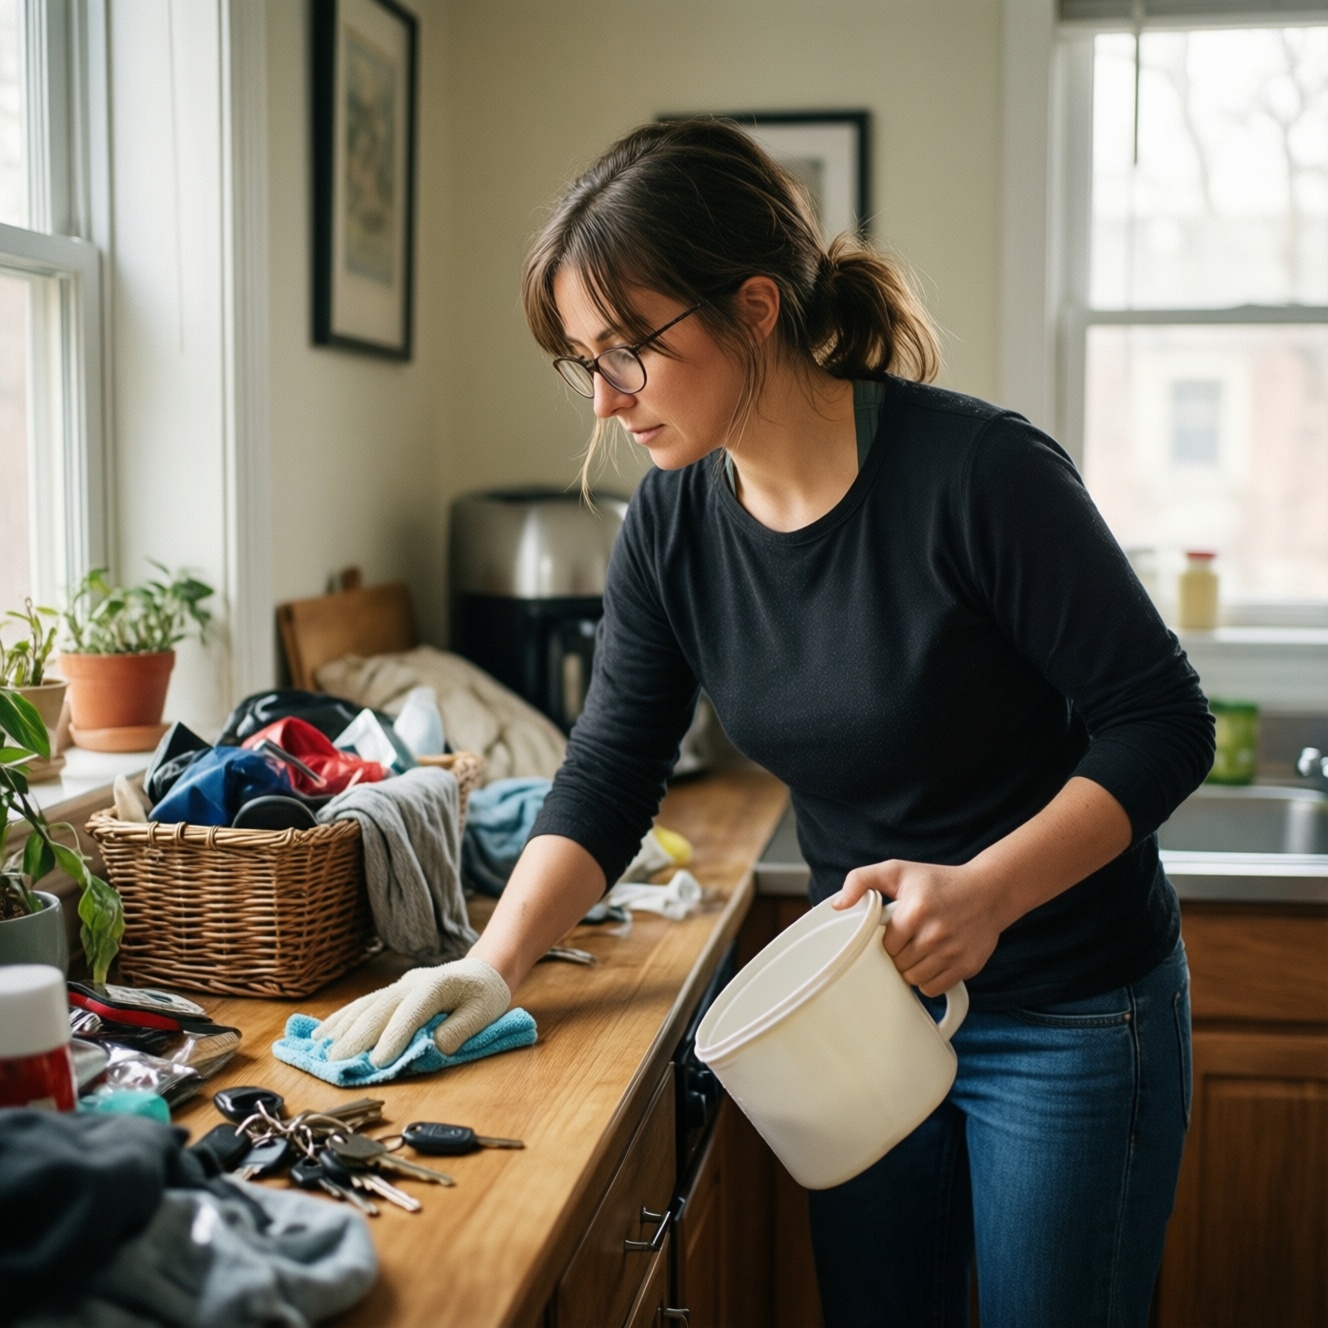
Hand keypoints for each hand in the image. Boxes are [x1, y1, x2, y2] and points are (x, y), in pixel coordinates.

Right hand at [316, 957, 510, 1064]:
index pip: (412, 1010)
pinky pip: (362, 1004)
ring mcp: (399, 985)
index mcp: (437, 986)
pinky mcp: (391, 992)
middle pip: (380, 1007)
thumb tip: (432, 1047)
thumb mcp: (483, 1014)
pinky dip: (341, 1019)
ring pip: (365, 1005)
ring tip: (322, 1051)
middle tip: (338, 1063)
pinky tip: (323, 1033)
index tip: (379, 1061)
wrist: (483, 971)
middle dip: (358, 1036)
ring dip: (343, 1028)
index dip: (394, 1035)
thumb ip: (459, 1030)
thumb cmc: (484, 995)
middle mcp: (412, 983)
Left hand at [831, 860, 1001, 996]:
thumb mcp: (897, 871)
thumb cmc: (938, 882)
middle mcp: (935, 933)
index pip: (886, 946)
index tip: (895, 932)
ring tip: (920, 950)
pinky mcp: (967, 966)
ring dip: (913, 969)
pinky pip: (934, 989)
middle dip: (899, 956)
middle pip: (899, 965)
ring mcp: (953, 952)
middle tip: (909, 940)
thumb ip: (861, 880)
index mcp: (914, 911)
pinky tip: (933, 961)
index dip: (887, 941)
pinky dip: (930, 980)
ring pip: (915, 980)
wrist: (988, 891)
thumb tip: (838, 904)